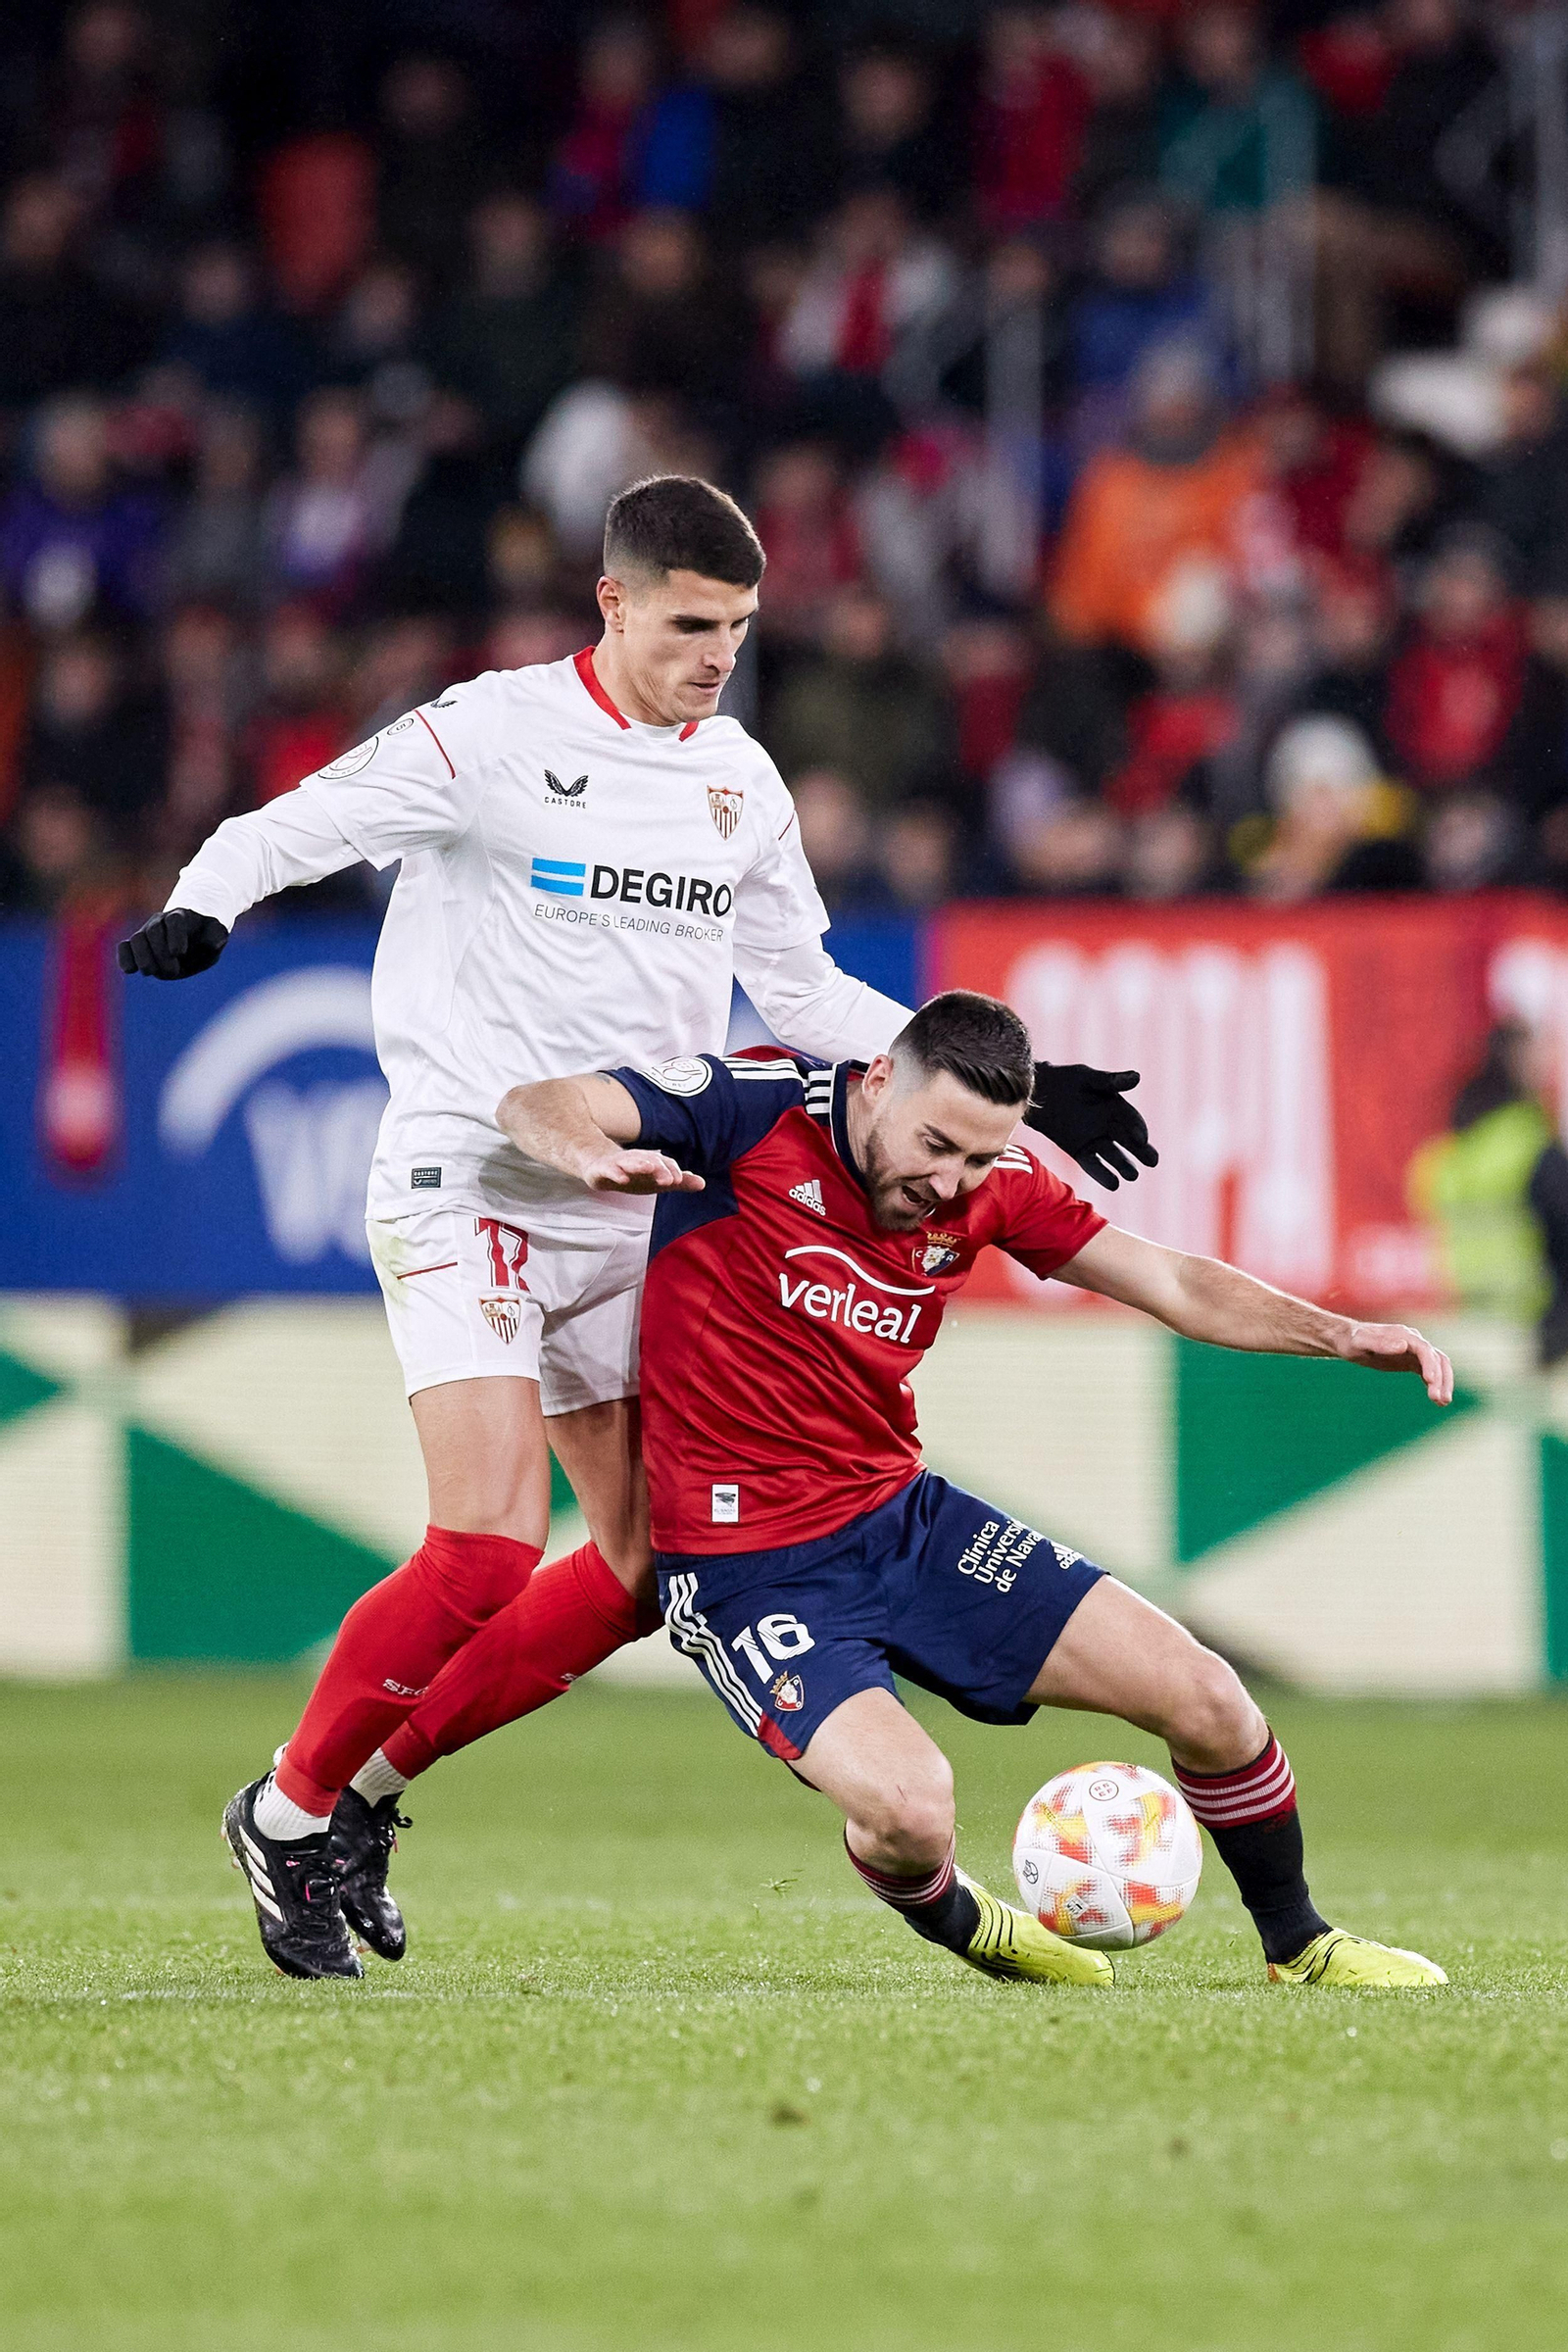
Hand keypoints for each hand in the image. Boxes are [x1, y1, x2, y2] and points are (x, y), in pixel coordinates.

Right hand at [117, 909, 229, 979]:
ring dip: (142, 957)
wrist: (194, 938)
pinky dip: (124, 957)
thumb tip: (212, 944)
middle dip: (160, 953)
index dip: (175, 935)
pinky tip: (130, 970)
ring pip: (137, 939)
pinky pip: (124, 947)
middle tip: (173, 971)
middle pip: (153, 931)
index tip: (180, 953)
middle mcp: (161, 922)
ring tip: (151, 973)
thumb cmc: (206, 936)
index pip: (175, 921)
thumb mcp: (217, 935)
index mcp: (182, 917)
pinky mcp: (137, 946)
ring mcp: (147, 933)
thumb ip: (217, 936)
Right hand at [578, 1147, 704, 1196]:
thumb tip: (702, 1184)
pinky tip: (622, 1178)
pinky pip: (609, 1170)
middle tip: (669, 1180)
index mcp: (651, 1162)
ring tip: (647, 1168)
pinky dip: (616, 1173)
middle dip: (659, 1169)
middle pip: (650, 1161)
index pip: (665, 1164)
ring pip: (630, 1162)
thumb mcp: (656, 1180)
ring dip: (639, 1164)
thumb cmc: (634, 1174)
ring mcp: (618, 1163)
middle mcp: (636, 1160)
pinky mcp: (602, 1169)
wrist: (599, 1165)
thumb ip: (679, 1182)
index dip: (672, 1171)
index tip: (679, 1180)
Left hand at [1024, 1062, 1158, 1189]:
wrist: (1038, 1092)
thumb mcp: (1088, 1078)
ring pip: (1113, 1155)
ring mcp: (1094, 1139)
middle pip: (1128, 1141)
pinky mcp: (1079, 1150)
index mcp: (1115, 1106)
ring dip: (1123, 1165)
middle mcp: (1108, 1125)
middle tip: (1153, 1161)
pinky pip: (1092, 1164)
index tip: (1141, 1139)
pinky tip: (1114, 1184)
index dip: (1138, 1129)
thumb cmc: (1066, 1079)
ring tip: (1133, 1175)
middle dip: (1140, 1151)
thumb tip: (1137, 1077)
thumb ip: (1111, 1081)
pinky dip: (1102, 1174)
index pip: (1132, 1120)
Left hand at [1336, 1321, 1452, 1403]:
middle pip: (1436, 1358)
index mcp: (1403, 1335)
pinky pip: (1429, 1373)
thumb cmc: (1352, 1341)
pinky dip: (1435, 1385)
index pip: (1424, 1349)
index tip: (1430, 1381)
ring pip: (1437, 1366)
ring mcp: (1414, 1352)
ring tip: (1443, 1403)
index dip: (1430, 1364)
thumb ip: (1381, 1343)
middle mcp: (1413, 1341)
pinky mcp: (1411, 1362)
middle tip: (1440, 1399)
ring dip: (1443, 1383)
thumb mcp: (1361, 1342)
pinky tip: (1437, 1401)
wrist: (1348, 1340)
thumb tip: (1404, 1345)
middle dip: (1441, 1378)